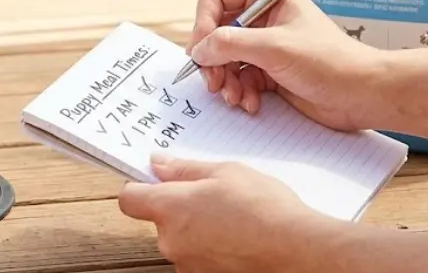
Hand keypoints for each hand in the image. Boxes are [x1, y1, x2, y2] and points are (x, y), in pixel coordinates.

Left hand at [119, 154, 336, 271]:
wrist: (297, 249)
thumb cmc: (263, 206)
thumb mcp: (225, 172)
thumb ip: (185, 169)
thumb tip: (157, 164)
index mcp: (169, 208)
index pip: (129, 198)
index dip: (140, 188)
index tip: (156, 181)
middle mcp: (170, 241)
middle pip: (160, 221)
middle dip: (179, 209)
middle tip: (214, 197)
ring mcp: (187, 265)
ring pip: (182, 241)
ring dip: (197, 231)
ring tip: (233, 220)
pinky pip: (199, 259)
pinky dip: (213, 250)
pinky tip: (239, 240)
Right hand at [188, 0, 382, 130]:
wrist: (361, 95)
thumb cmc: (328, 61)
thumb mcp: (275, 48)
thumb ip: (230, 44)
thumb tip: (197, 50)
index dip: (203, 20)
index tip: (203, 49)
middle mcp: (260, 16)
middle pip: (213, 30)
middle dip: (212, 59)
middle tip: (213, 82)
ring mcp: (262, 44)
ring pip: (221, 58)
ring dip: (224, 81)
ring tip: (236, 98)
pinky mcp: (266, 70)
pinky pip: (236, 78)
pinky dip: (239, 92)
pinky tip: (252, 103)